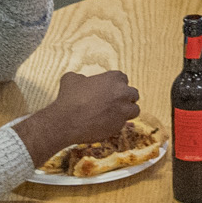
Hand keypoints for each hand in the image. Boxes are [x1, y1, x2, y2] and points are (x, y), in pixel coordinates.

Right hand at [15, 68, 139, 164]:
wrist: (67, 121)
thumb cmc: (68, 98)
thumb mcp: (71, 79)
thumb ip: (80, 77)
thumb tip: (81, 80)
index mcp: (113, 78)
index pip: (123, 78)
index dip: (117, 84)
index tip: (110, 89)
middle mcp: (122, 93)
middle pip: (133, 93)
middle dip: (126, 97)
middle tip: (116, 101)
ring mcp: (123, 110)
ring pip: (135, 109)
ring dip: (127, 110)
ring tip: (117, 113)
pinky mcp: (119, 125)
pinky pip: (124, 123)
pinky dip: (117, 123)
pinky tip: (106, 123)